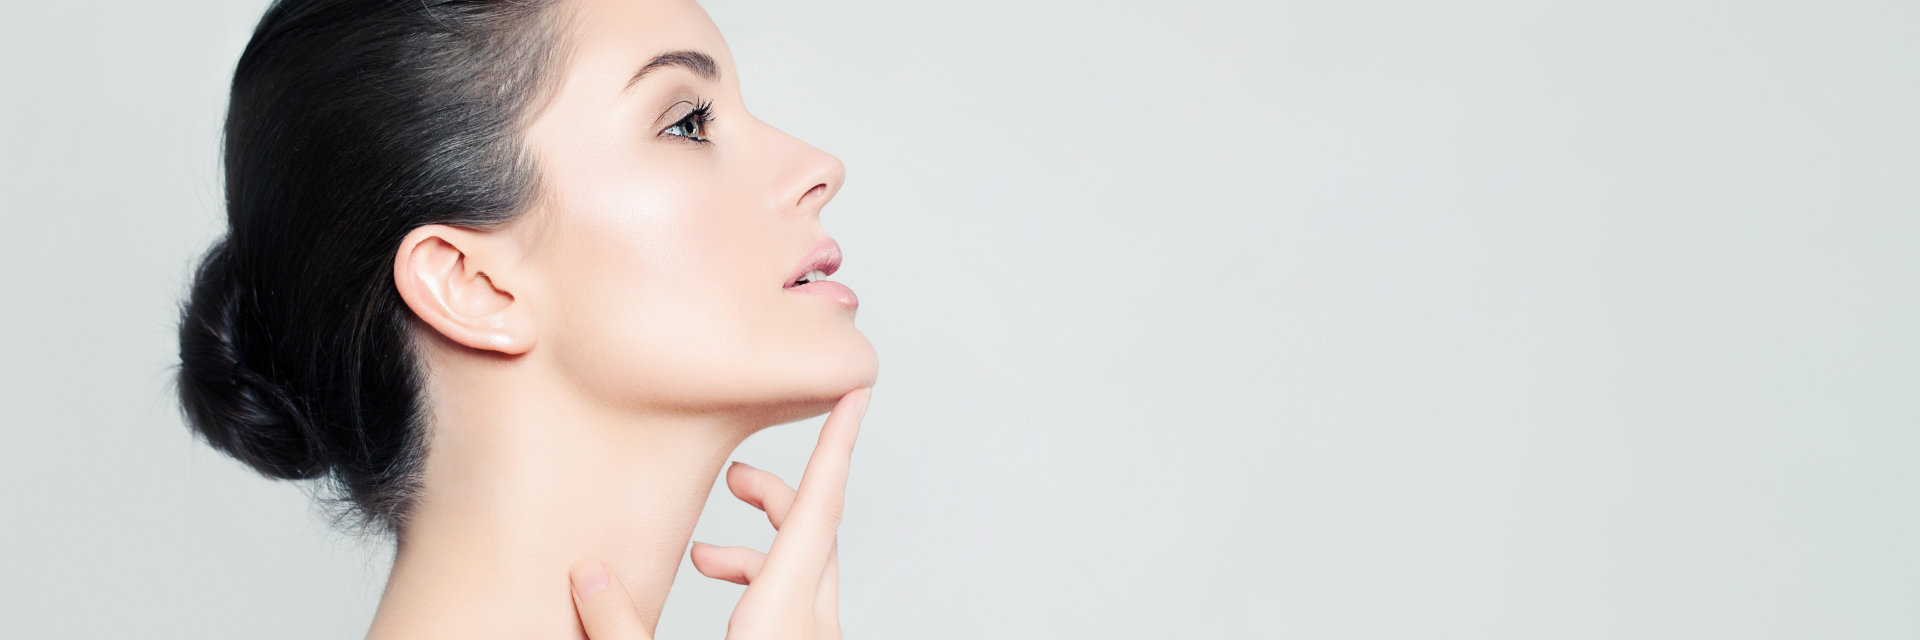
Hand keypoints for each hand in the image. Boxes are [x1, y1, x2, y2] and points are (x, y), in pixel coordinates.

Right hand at [569, 388, 871, 638]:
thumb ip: (621, 625)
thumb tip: (587, 574)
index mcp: (781, 618)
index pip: (818, 509)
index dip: (836, 446)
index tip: (856, 396)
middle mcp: (813, 627)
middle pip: (816, 530)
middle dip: (775, 492)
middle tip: (734, 477)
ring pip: (811, 569)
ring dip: (761, 548)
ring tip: (703, 556)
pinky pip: (805, 602)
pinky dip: (770, 580)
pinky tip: (731, 593)